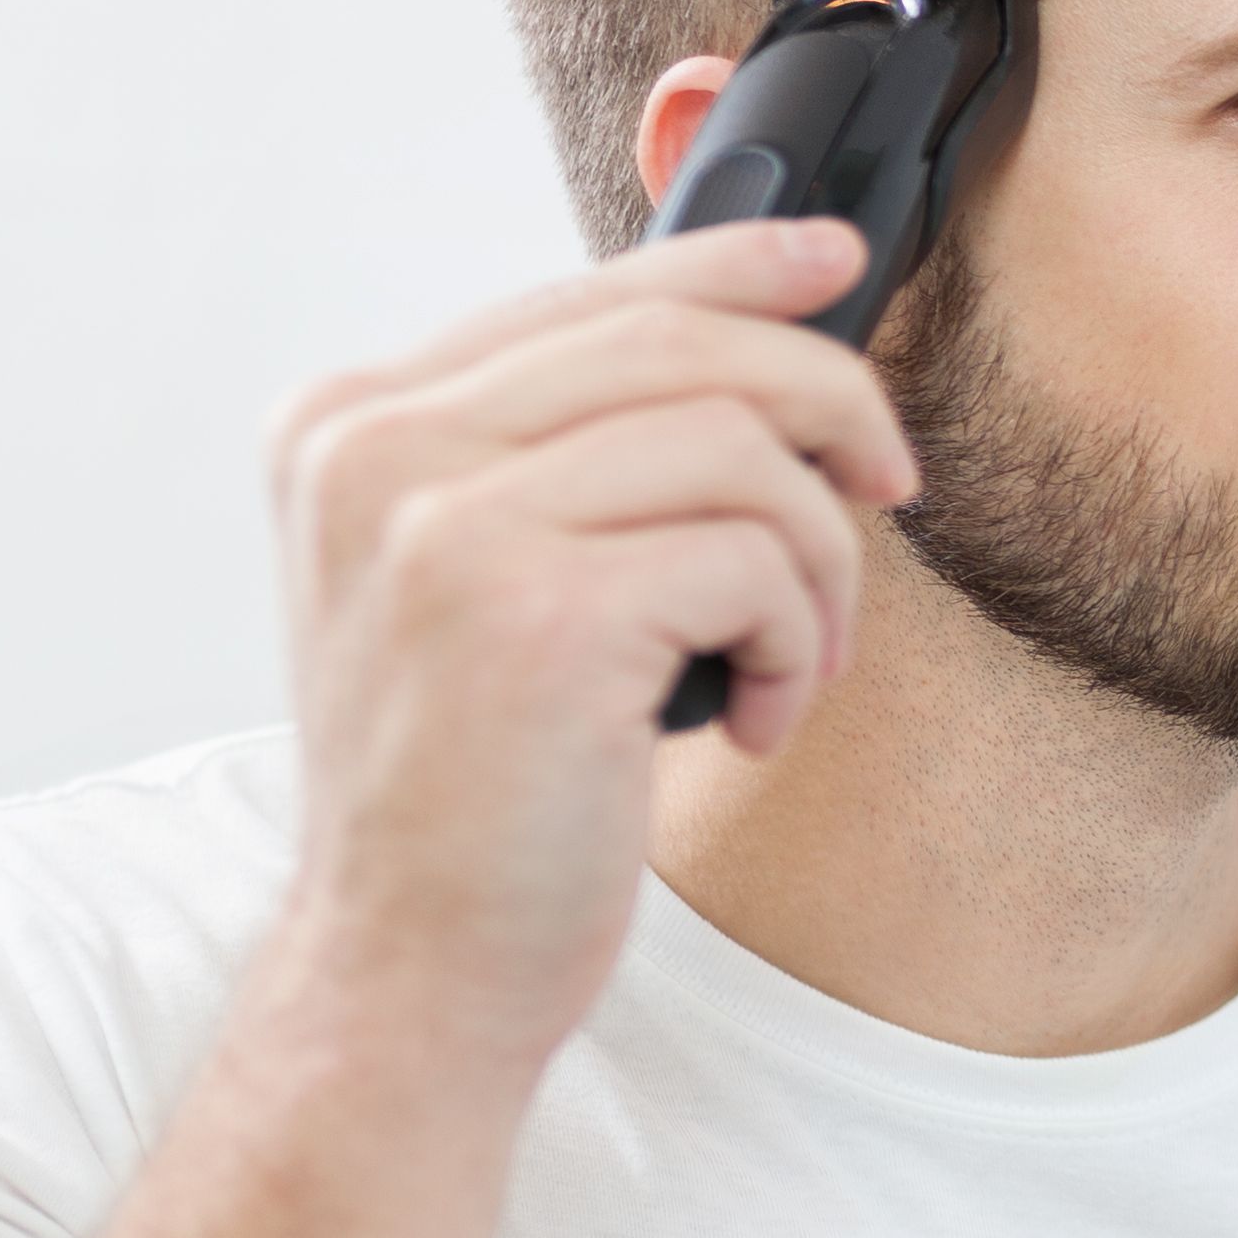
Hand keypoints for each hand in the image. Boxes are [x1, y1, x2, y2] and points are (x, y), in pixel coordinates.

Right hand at [262, 218, 920, 1059]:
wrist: (409, 975)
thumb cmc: (473, 793)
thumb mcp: (479, 584)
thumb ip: (561, 452)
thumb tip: (760, 326)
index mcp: (347, 425)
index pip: (581, 294)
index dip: (733, 262)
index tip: (834, 261)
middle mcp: (373, 450)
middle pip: (678, 342)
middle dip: (825, 403)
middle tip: (890, 480)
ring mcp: (443, 526)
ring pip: (739, 447)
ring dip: (816, 561)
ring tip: (792, 659)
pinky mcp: (537, 615)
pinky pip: (755, 559)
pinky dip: (795, 643)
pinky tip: (749, 720)